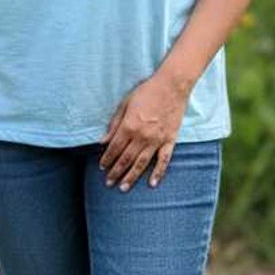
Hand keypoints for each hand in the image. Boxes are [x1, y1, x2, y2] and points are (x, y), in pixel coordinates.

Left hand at [99, 71, 190, 190]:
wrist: (172, 86)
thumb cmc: (146, 92)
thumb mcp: (124, 104)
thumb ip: (114, 124)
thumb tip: (103, 141)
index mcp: (129, 126)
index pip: (114, 148)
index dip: (107, 159)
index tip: (102, 167)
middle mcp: (142, 136)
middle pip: (125, 159)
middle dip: (115, 172)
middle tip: (109, 183)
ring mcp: (156, 140)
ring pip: (141, 164)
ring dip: (131, 177)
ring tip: (123, 188)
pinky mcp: (170, 140)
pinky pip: (163, 160)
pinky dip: (158, 173)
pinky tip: (152, 184)